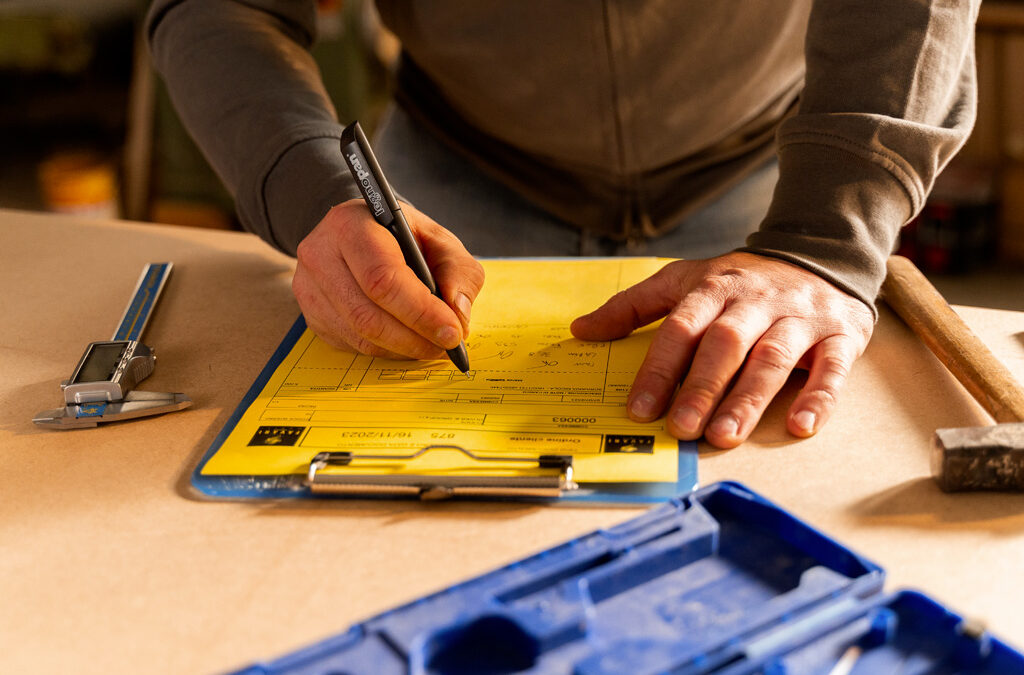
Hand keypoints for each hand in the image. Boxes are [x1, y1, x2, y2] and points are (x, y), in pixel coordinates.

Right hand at [293, 199, 484, 358]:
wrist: (361, 234)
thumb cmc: (402, 237)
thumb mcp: (439, 239)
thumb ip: (458, 271)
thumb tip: (457, 314)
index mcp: (351, 224)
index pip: (382, 277)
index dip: (420, 311)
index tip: (452, 332)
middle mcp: (320, 254)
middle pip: (367, 314)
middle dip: (414, 338)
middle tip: (446, 345)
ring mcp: (309, 287)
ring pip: (359, 335)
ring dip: (403, 348)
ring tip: (432, 344)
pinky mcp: (311, 314)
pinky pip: (352, 344)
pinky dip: (386, 350)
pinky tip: (406, 340)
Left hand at [570, 252, 873, 447]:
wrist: (819, 252)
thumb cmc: (740, 281)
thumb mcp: (684, 280)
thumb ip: (634, 306)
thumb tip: (580, 330)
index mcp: (714, 288)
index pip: (681, 327)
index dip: (659, 368)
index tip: (639, 408)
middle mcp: (756, 301)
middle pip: (726, 344)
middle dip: (702, 387)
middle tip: (682, 428)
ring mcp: (800, 317)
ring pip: (773, 357)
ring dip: (749, 398)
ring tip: (725, 435)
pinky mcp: (840, 334)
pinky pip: (832, 367)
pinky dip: (819, 397)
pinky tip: (801, 426)